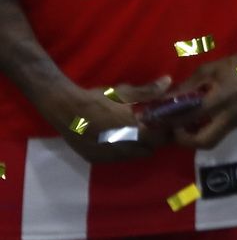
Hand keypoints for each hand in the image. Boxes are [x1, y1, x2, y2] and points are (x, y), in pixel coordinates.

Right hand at [45, 77, 171, 163]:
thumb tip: (168, 81)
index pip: (160, 139)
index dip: (164, 132)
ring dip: (135, 147)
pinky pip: (114, 158)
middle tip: (148, 128)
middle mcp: (123, 149)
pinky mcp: (95, 158)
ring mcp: (108, 156)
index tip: (162, 124)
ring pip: (131, 156)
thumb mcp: (124, 93)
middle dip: (151, 141)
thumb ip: (149, 91)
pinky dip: (118, 151)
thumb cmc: (97, 99)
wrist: (66, 108)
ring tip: (131, 132)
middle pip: (147, 150)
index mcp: (134, 133)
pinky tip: (113, 138)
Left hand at [167, 53, 236, 151]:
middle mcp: (227, 117)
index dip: (171, 121)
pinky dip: (206, 130)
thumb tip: (166, 98)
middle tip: (175, 128)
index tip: (160, 118)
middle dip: (184, 140)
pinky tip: (201, 118)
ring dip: (195, 137)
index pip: (188, 118)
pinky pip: (219, 133)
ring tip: (185, 124)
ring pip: (211, 141)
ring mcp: (235, 122)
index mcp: (219, 101)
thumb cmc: (235, 65)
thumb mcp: (207, 70)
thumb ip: (187, 86)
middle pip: (202, 142)